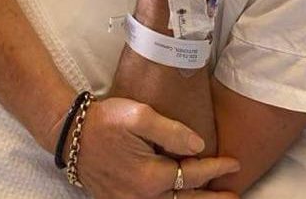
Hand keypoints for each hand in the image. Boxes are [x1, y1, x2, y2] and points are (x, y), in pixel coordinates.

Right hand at [62, 98, 239, 198]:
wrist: (70, 134)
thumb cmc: (105, 121)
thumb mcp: (139, 116)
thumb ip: (171, 131)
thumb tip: (199, 145)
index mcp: (149, 176)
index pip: (193, 174)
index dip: (216, 168)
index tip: (234, 163)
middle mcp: (141, 197)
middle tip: (234, 196)